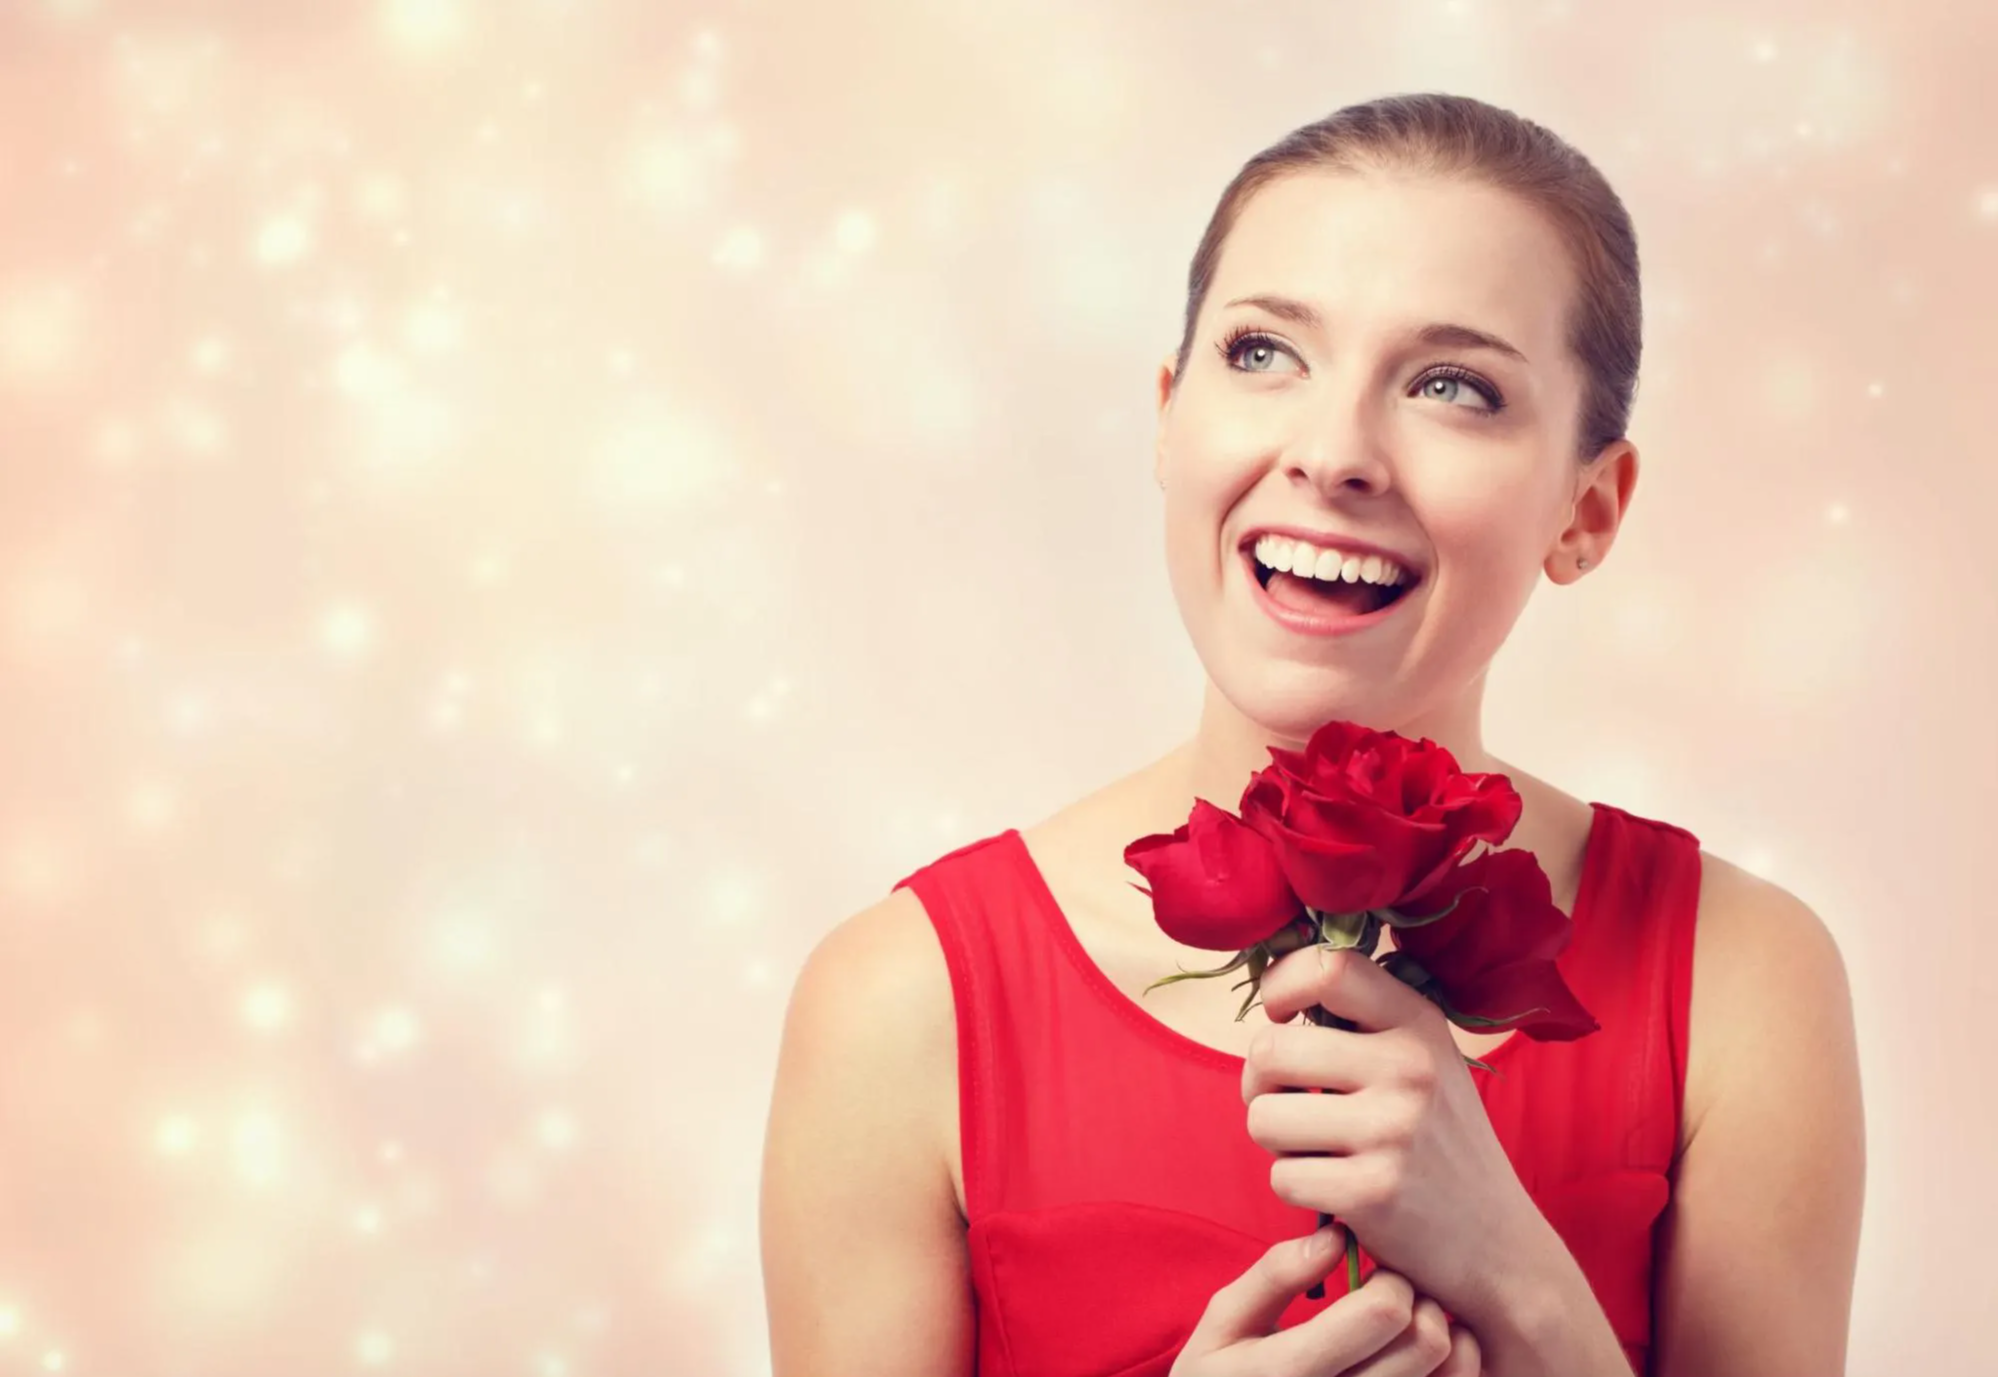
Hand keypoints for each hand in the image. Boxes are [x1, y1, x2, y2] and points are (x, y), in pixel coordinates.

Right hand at [1172, 1225, 1481, 1376]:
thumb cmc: (1226, 1373)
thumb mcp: (1224, 1323)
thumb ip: (1273, 1275)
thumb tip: (1337, 1237)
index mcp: (1289, 1373)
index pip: (1381, 1313)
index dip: (1388, 1279)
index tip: (1374, 1276)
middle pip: (1426, 1341)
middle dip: (1417, 1301)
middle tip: (1396, 1298)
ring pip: (1448, 1370)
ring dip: (1439, 1333)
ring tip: (1410, 1327)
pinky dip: (1455, 1366)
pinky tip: (1424, 1355)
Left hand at [1242, 946, 1552, 1332]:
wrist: (1496, 1240)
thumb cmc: (1438, 1140)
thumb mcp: (1424, 1060)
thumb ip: (1362, 1019)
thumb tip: (1274, 983)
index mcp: (1418, 1023)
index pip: (1328, 966)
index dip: (1281, 984)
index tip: (1281, 1015)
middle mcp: (1408, 1068)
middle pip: (1270, 1051)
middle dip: (1258, 1082)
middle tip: (1287, 1100)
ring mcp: (1391, 1130)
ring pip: (1263, 1116)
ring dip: (1274, 1138)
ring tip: (1315, 1146)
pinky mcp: (1372, 1192)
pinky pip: (1281, 1177)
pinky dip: (1294, 1186)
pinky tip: (1333, 1188)